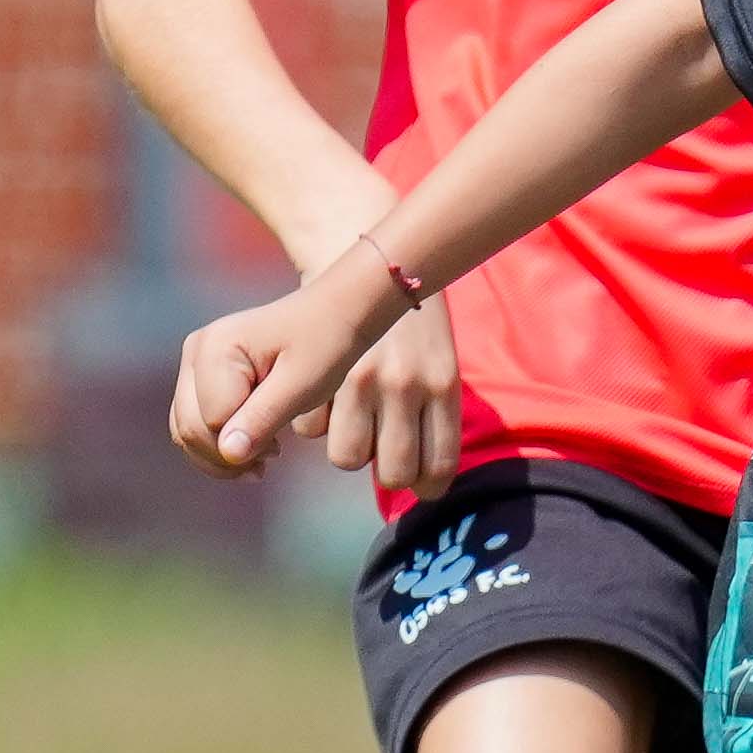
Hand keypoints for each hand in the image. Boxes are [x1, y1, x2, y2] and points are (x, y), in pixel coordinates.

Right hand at [168, 265, 395, 478]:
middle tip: (272, 458)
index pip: (213, 423)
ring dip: (220, 454)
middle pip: (190, 428)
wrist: (332, 315)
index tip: (279, 450)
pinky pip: (194, 421)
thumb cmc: (324, 346)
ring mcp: (195, 361)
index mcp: (217, 349)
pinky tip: (251, 448)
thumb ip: (262, 418)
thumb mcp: (301, 386)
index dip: (243, 446)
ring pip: (187, 429)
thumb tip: (229, 453)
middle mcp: (196, 351)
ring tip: (264, 456)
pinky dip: (217, 442)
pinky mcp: (201, 373)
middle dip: (227, 456)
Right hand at [321, 296, 463, 489]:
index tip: (419, 480)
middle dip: (387, 469)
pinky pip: (311, 428)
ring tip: (354, 419)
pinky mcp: (320, 372)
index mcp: (441, 385)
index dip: (426, 485)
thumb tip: (422, 486)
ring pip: (347, 457)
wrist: (371, 267)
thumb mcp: (440, 366)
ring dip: (350, 447)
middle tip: (385, 447)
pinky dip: (316, 421)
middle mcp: (403, 384)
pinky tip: (327, 397)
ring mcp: (359, 379)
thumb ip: (434, 420)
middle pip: (393, 474)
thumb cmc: (414, 328)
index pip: (439, 468)